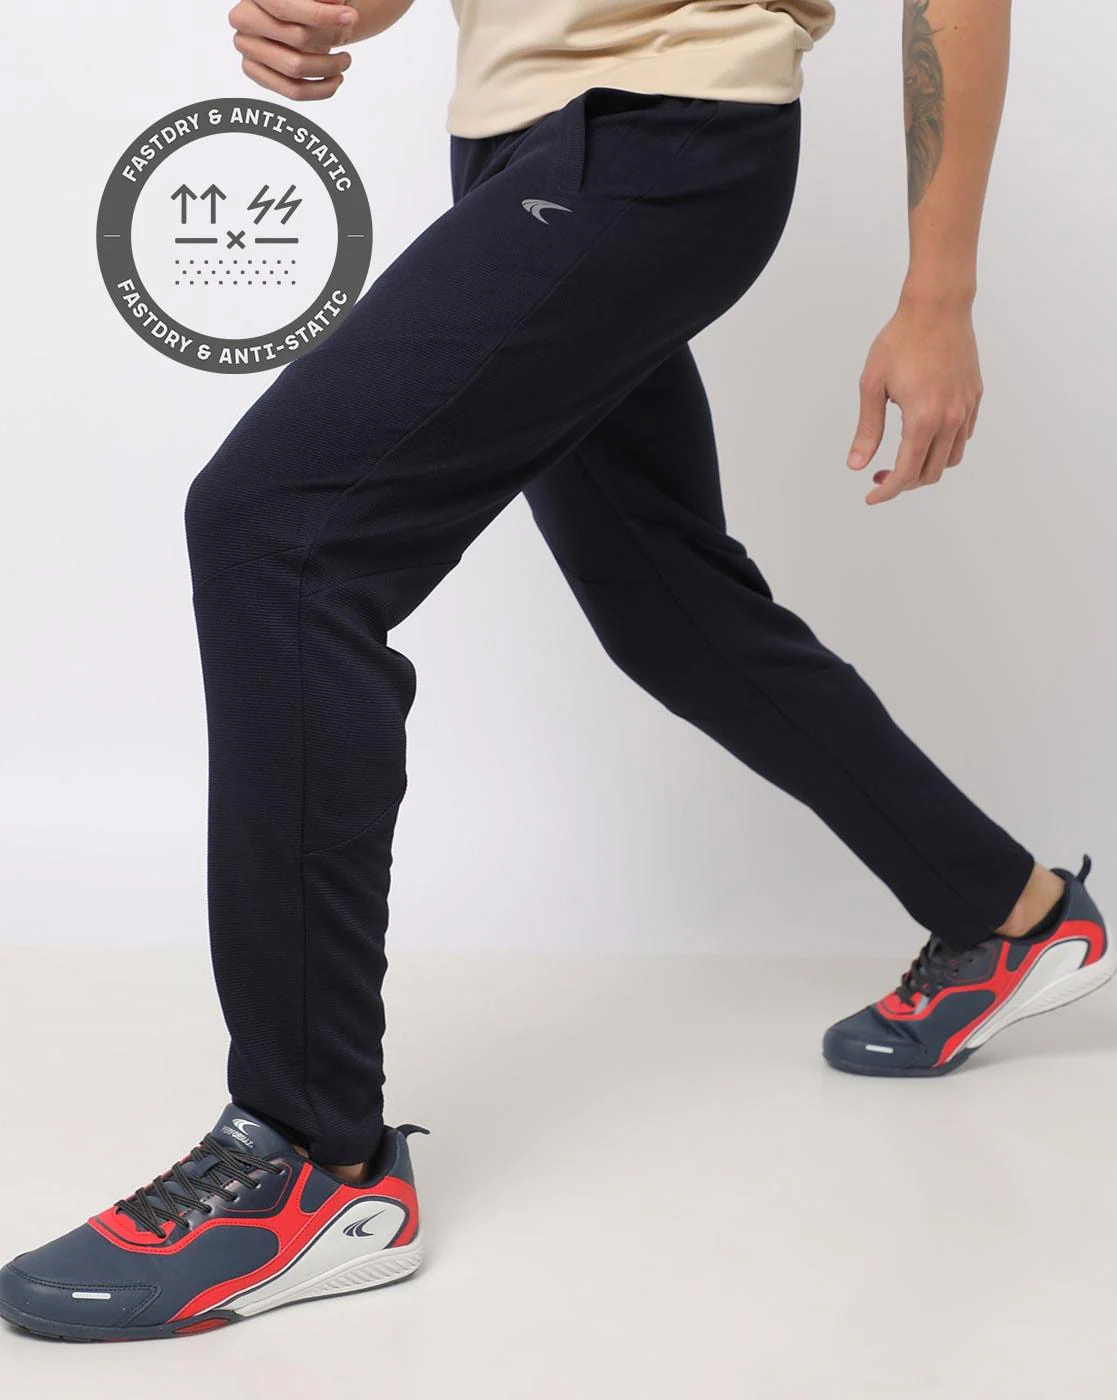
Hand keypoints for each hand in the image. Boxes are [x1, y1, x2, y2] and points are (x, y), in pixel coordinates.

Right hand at [229, 0, 357, 100]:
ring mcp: (246, 47)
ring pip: (296, 68)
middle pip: (297, 37)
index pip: (287, 8)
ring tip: (345, 60)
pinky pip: (293, 91)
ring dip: (330, 67)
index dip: (322, 15)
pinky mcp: (253, 70)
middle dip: (331, 38)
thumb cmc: (304, 1)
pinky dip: (322, 89)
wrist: (288, 16)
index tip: (351, 17)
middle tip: (348, 34)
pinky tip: (335, 78)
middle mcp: (243, 19)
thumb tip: (337, 4)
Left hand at [848, 298, 982, 505]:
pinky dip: (945, 448)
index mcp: (923, 418)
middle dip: (904, 483)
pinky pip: (963, 437)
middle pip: (931, 473)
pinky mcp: (975, 397)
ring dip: (927, 468)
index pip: (906, 473)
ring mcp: (966, 408)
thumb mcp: (872, 385)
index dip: (888, 491)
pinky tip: (924, 438)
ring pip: (952, 459)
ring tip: (903, 460)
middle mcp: (951, 418)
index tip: (872, 497)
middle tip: (880, 477)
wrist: (937, 306)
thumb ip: (867, 429)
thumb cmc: (901, 340)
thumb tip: (857, 465)